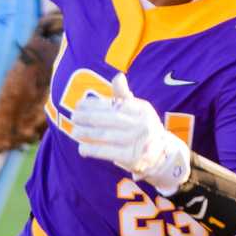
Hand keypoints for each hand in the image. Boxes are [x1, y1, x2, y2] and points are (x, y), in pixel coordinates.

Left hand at [70, 73, 190, 193]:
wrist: (162, 155)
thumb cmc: (143, 127)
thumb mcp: (138, 110)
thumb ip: (124, 95)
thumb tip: (118, 76)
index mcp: (142, 110)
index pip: (115, 105)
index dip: (95, 104)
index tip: (79, 104)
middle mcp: (141, 125)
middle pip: (109, 119)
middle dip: (88, 117)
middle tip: (73, 117)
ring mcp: (137, 142)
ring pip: (106, 135)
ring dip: (87, 133)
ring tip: (74, 131)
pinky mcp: (132, 158)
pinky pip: (107, 152)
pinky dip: (92, 150)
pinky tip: (82, 148)